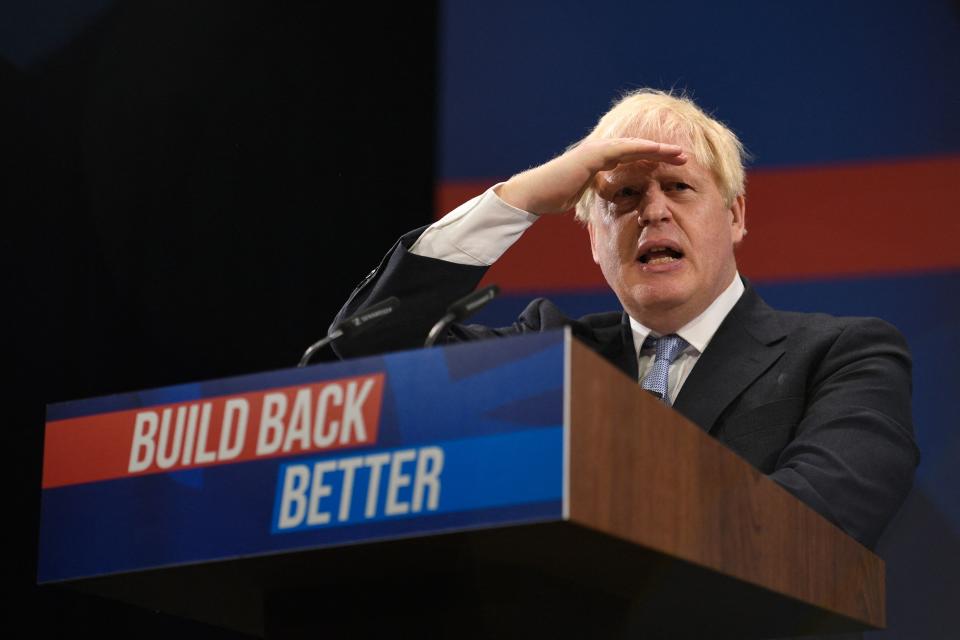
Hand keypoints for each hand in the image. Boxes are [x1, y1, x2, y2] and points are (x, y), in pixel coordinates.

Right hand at [496, 138, 686, 214]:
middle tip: (686, 157)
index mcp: (601, 161)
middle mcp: (601, 152)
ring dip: (659, 150)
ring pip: (635, 146)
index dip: (654, 162)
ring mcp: (597, 150)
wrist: (535, 194)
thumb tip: (609, 205)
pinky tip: (658, 151)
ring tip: (680, 154)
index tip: (673, 167)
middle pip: (639, 149)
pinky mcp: (593, 154)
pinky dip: (642, 149)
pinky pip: (623, 149)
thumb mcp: (584, 196)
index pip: (633, 159)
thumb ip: (598, 194)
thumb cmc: (554, 196)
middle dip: (663, 153)